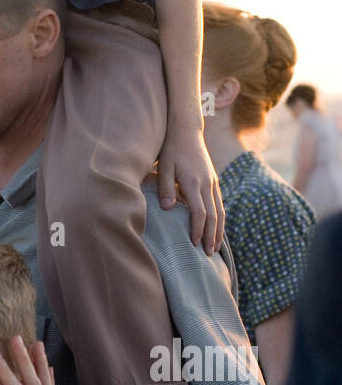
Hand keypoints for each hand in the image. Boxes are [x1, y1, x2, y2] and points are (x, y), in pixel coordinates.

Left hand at [158, 127, 223, 254]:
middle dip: (212, 236)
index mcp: (194, 182)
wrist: (186, 130)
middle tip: (210, 254)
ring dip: (219, 230)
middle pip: (214, 215)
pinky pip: (220, 203)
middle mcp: (207, 184)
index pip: (200, 212)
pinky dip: (220, 218)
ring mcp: (213, 182)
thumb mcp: (164, 166)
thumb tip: (167, 208)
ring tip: (216, 247)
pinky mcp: (213, 180)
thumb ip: (166, 187)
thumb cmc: (171, 149)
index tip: (195, 243)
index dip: (198, 229)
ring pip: (220, 210)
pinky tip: (217, 228)